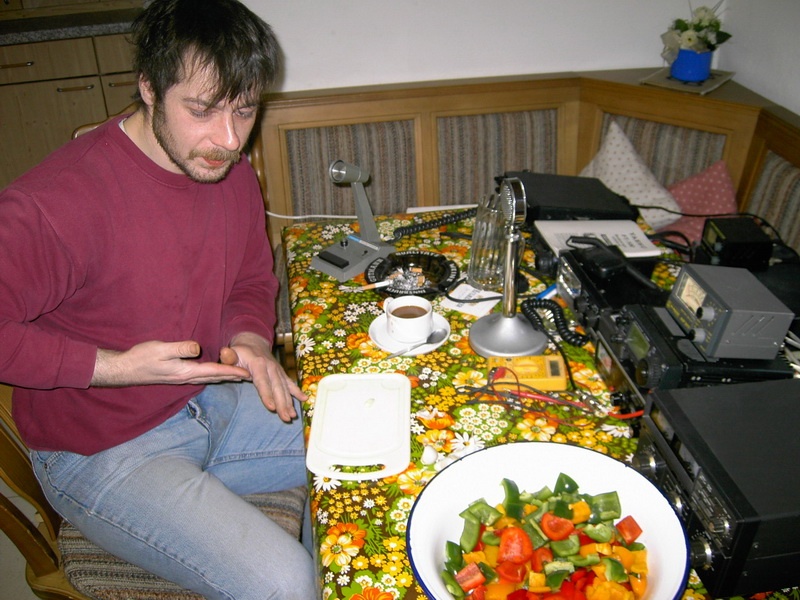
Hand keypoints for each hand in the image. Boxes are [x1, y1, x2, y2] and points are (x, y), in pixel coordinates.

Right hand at [92, 340, 249, 386]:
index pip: (214, 371)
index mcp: (185, 372)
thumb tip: (197, 347)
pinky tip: (214, 374)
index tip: (247, 373)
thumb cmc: (142, 357)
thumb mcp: (160, 349)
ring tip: (238, 376)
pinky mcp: (177, 376)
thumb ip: (180, 348)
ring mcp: (182, 378)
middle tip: (251, 377)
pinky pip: (201, 377)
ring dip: (224, 377)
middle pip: (215, 377)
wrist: (125, 369)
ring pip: (209, 379)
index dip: (231, 371)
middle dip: (233, 376)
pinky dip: (213, 376)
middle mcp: (186, 378)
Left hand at [223, 332, 306, 421]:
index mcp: (258, 364)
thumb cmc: (240, 351)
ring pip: (285, 388)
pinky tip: (305, 400)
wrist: (254, 342)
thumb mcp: (232, 352)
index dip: (267, 395)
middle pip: (277, 388)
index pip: (262, 382)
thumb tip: (224, 352)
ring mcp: (278, 371)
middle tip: (285, 418)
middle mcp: (271, 367)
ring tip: (292, 416)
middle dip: (282, 404)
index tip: (271, 407)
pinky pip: (290, 384)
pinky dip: (297, 392)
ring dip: (289, 402)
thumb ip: (228, 356)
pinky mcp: (281, 374)